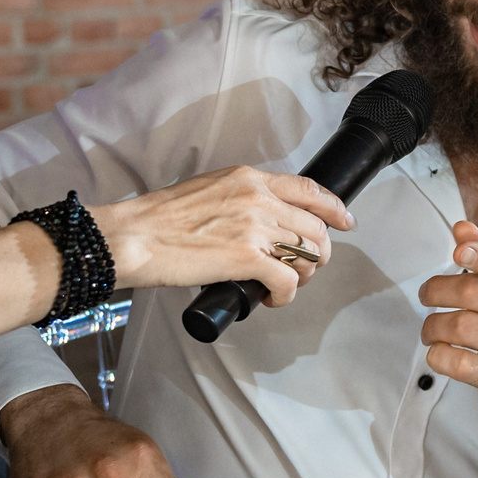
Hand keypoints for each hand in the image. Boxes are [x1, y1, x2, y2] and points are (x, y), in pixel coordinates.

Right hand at [91, 165, 353, 307]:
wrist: (133, 236)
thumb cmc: (158, 219)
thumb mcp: (207, 189)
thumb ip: (238, 198)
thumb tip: (257, 220)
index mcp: (249, 179)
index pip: (309, 189)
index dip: (334, 208)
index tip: (344, 221)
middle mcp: (258, 199)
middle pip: (315, 228)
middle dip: (317, 253)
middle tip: (303, 268)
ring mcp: (255, 228)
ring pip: (307, 255)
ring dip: (301, 275)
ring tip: (282, 284)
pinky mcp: (247, 259)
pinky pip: (287, 281)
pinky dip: (284, 295)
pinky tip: (270, 298)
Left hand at [417, 222, 477, 427]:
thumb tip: (463, 229)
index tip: (457, 251)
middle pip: (475, 293)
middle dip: (438, 290)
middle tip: (427, 294)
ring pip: (461, 327)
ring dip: (432, 325)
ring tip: (431, 327)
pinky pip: (459, 364)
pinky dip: (438, 355)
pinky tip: (440, 351)